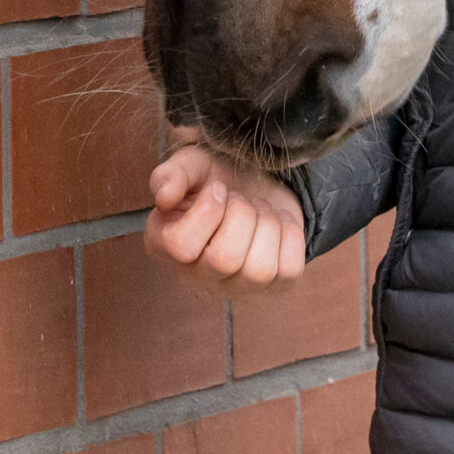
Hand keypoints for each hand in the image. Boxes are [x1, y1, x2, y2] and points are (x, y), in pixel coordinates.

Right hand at [143, 128, 307, 293]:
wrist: (254, 182)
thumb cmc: (216, 177)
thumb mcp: (192, 165)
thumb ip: (172, 174)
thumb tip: (163, 196)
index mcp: (165, 246)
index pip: (181, 247)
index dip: (207, 211)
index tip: (217, 189)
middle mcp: (196, 276)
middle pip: (224, 260)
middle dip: (242, 214)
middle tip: (241, 199)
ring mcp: (235, 288)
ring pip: (259, 271)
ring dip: (266, 225)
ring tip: (259, 210)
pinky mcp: (272, 288)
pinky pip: (289, 271)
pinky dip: (290, 235)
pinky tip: (278, 223)